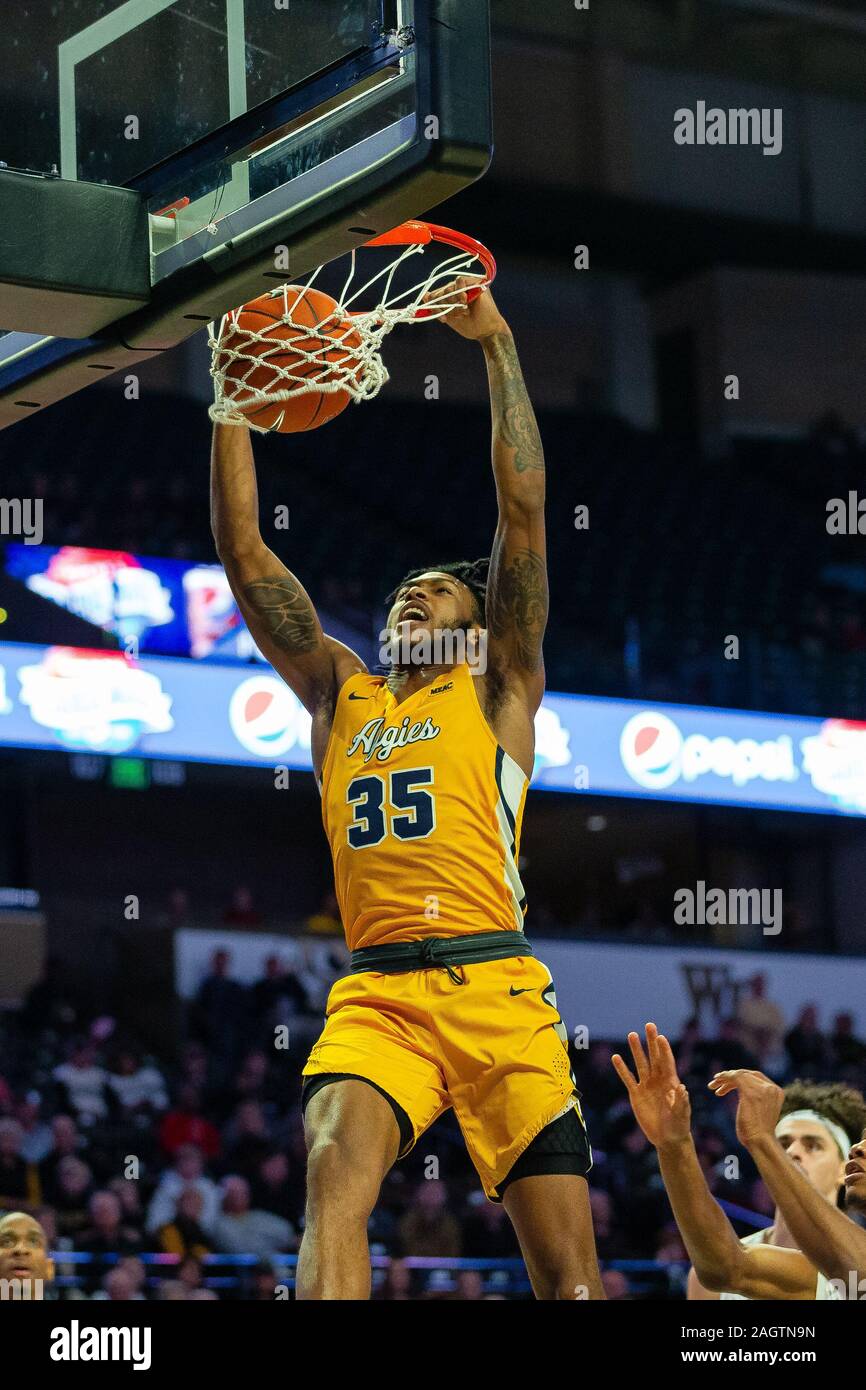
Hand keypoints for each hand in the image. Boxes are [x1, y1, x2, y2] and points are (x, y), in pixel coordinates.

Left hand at [422, 275, 508, 340]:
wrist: (486, 331)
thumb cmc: (470, 326)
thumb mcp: (449, 317)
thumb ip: (437, 306)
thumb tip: (424, 296)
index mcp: (452, 297)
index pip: (436, 295)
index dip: (436, 306)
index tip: (443, 319)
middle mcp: (459, 289)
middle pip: (441, 291)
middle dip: (445, 306)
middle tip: (456, 315)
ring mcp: (467, 284)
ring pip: (448, 287)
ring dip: (453, 302)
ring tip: (463, 311)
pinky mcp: (475, 282)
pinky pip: (458, 280)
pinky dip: (459, 292)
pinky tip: (464, 302)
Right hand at [611, 1023, 691, 1148]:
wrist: (667, 1138)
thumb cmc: (679, 1125)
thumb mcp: (682, 1114)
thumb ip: (681, 1102)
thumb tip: (681, 1088)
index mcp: (671, 1082)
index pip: (667, 1062)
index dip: (664, 1050)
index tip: (661, 1037)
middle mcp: (659, 1080)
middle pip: (654, 1057)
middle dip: (651, 1041)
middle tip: (649, 1025)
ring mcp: (647, 1086)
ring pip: (640, 1064)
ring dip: (636, 1050)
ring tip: (632, 1034)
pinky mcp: (636, 1094)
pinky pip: (628, 1079)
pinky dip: (622, 1069)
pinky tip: (616, 1058)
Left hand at [708, 1069, 782, 1147]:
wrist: (761, 1142)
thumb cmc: (758, 1134)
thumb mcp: (761, 1113)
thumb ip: (757, 1101)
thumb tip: (745, 1099)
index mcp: (777, 1092)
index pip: (757, 1077)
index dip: (741, 1078)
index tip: (728, 1084)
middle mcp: (771, 1088)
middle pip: (748, 1075)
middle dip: (731, 1077)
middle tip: (716, 1083)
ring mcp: (762, 1089)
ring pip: (740, 1075)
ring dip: (724, 1079)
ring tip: (712, 1086)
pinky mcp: (750, 1092)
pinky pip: (735, 1077)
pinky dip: (724, 1078)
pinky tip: (715, 1085)